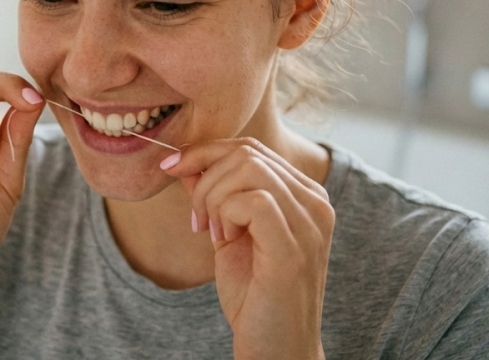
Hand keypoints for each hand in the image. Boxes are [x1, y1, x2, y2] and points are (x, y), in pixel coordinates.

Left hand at [161, 138, 333, 359]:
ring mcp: (310, 225)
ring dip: (212, 196)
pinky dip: (224, 211)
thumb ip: (214, 195)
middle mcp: (316, 204)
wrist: (275, 351)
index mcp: (306, 196)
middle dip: (204, 176)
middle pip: (248, 153)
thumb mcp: (229, 234)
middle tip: (196, 217)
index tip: (172, 169)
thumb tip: (185, 161)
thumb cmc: (255, 297)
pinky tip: (222, 238)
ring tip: (211, 230)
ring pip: (248, 169)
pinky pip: (252, 200)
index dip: (206, 151)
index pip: (253, 148)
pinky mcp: (294, 249)